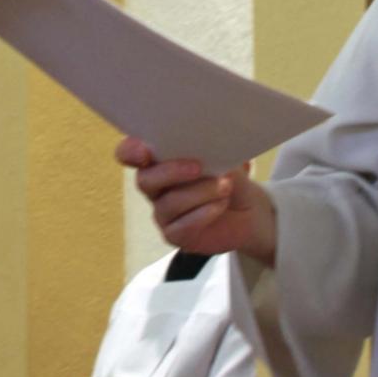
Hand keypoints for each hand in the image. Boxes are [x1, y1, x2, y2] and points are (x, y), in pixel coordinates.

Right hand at [116, 136, 277, 263]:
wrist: (249, 210)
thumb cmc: (230, 176)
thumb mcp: (223, 156)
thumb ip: (208, 148)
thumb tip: (207, 141)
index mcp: (158, 159)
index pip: (128, 153)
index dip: (130, 152)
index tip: (145, 151)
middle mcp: (155, 186)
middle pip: (145, 180)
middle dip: (172, 172)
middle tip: (199, 167)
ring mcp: (162, 212)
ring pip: (169, 203)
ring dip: (200, 193)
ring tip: (225, 186)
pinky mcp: (175, 235)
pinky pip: (181, 227)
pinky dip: (204, 213)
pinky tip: (220, 205)